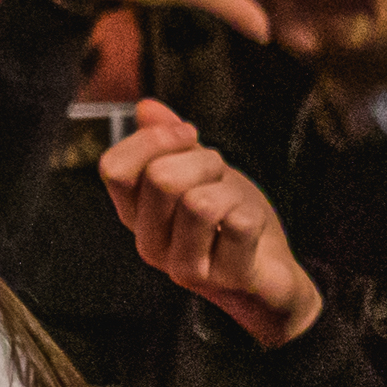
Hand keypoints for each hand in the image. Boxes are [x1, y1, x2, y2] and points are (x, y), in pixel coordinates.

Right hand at [98, 95, 319, 346]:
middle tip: (220, 177)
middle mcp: (149, 244)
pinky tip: (252, 230)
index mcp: (135, 215)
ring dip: (229, 188)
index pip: (114, 168)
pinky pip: (239, 224)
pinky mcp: (225, 279)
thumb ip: (169, 142)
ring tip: (235, 203)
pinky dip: (253, 213)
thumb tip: (146, 107)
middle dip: (203, 161)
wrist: (273, 277)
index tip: (188, 136)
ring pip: (199, 202)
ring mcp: (184, 267)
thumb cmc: (231, 223)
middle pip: (160, 178)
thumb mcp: (199, 173)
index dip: (154, 140)